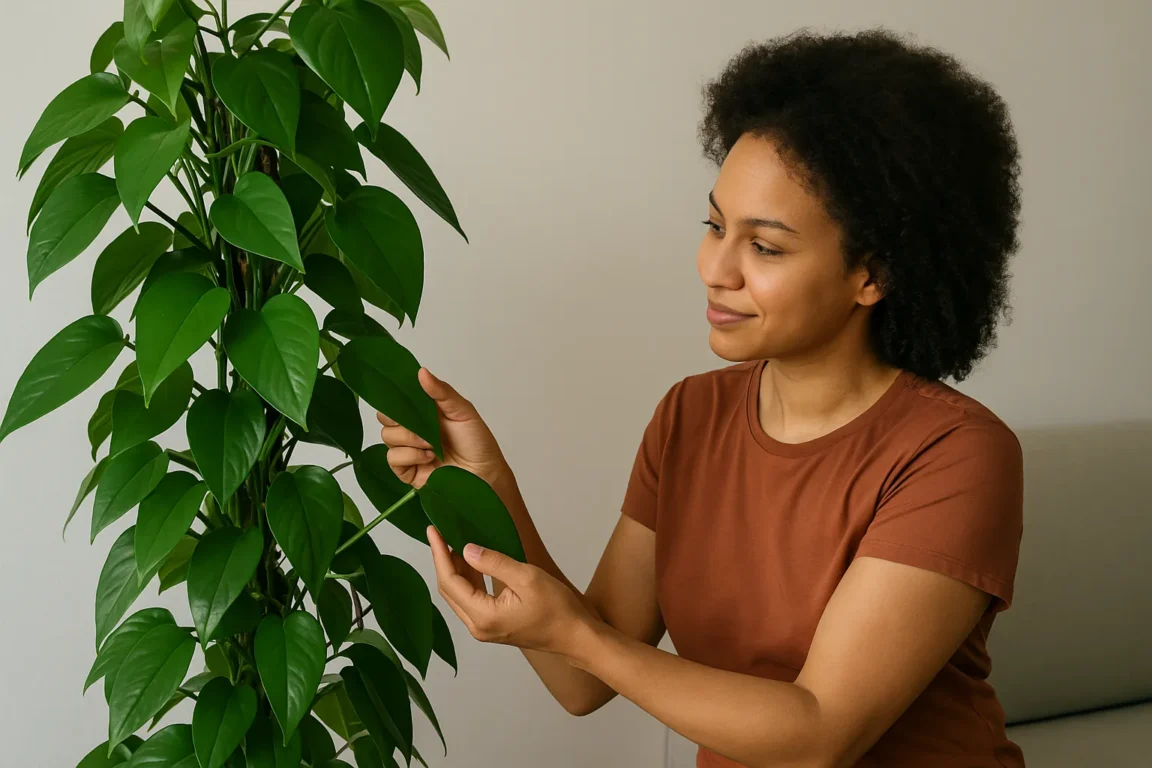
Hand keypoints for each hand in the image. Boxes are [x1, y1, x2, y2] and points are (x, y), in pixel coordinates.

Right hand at [377, 367, 509, 489]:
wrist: (484, 476)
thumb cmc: (478, 443)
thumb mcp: (463, 411)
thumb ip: (442, 392)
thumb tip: (421, 372)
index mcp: (424, 412)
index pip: (397, 400)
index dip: (396, 398)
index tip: (403, 397)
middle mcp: (413, 429)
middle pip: (386, 418)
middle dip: (401, 419)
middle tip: (423, 426)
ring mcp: (408, 450)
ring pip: (388, 436)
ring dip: (410, 438)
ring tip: (433, 445)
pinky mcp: (406, 470)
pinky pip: (393, 458)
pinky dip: (410, 455)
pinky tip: (429, 458)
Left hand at [427, 525, 597, 655]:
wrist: (575, 636)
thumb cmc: (557, 608)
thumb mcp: (527, 577)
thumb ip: (494, 563)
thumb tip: (467, 549)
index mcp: (483, 616)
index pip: (450, 582)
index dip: (439, 554)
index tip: (434, 530)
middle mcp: (477, 626)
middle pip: (448, 590)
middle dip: (442, 560)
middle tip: (441, 532)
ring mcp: (483, 628)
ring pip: (458, 595)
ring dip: (454, 569)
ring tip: (453, 541)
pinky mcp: (491, 626)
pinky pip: (470, 600)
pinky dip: (467, 579)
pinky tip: (470, 561)